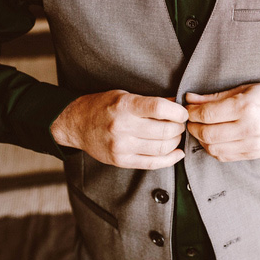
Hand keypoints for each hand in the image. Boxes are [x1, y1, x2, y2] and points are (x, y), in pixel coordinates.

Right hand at [50, 90, 187, 169]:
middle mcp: (122, 127)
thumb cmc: (102, 107)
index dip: (177, 111)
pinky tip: (177, 153)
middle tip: (180, 124)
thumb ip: (150, 101)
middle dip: (179, 127)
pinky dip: (170, 159)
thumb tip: (176, 104)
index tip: (182, 112)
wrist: (76, 124)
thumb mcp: (124, 95)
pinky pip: (152, 163)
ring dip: (176, 142)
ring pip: (162, 148)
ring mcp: (121, 146)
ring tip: (175, 135)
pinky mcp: (121, 161)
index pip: (159, 108)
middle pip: (165, 130)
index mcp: (124, 106)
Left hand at [186, 82, 259, 161]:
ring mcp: (252, 144)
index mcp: (246, 107)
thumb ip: (216, 97)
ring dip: (201, 140)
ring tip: (200, 129)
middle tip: (190, 120)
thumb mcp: (246, 88)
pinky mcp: (253, 154)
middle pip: (207, 133)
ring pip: (213, 148)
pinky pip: (225, 157)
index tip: (187, 108)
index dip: (192, 112)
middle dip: (193, 127)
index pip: (207, 114)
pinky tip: (213, 139)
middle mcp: (248, 127)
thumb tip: (191, 99)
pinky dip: (213, 149)